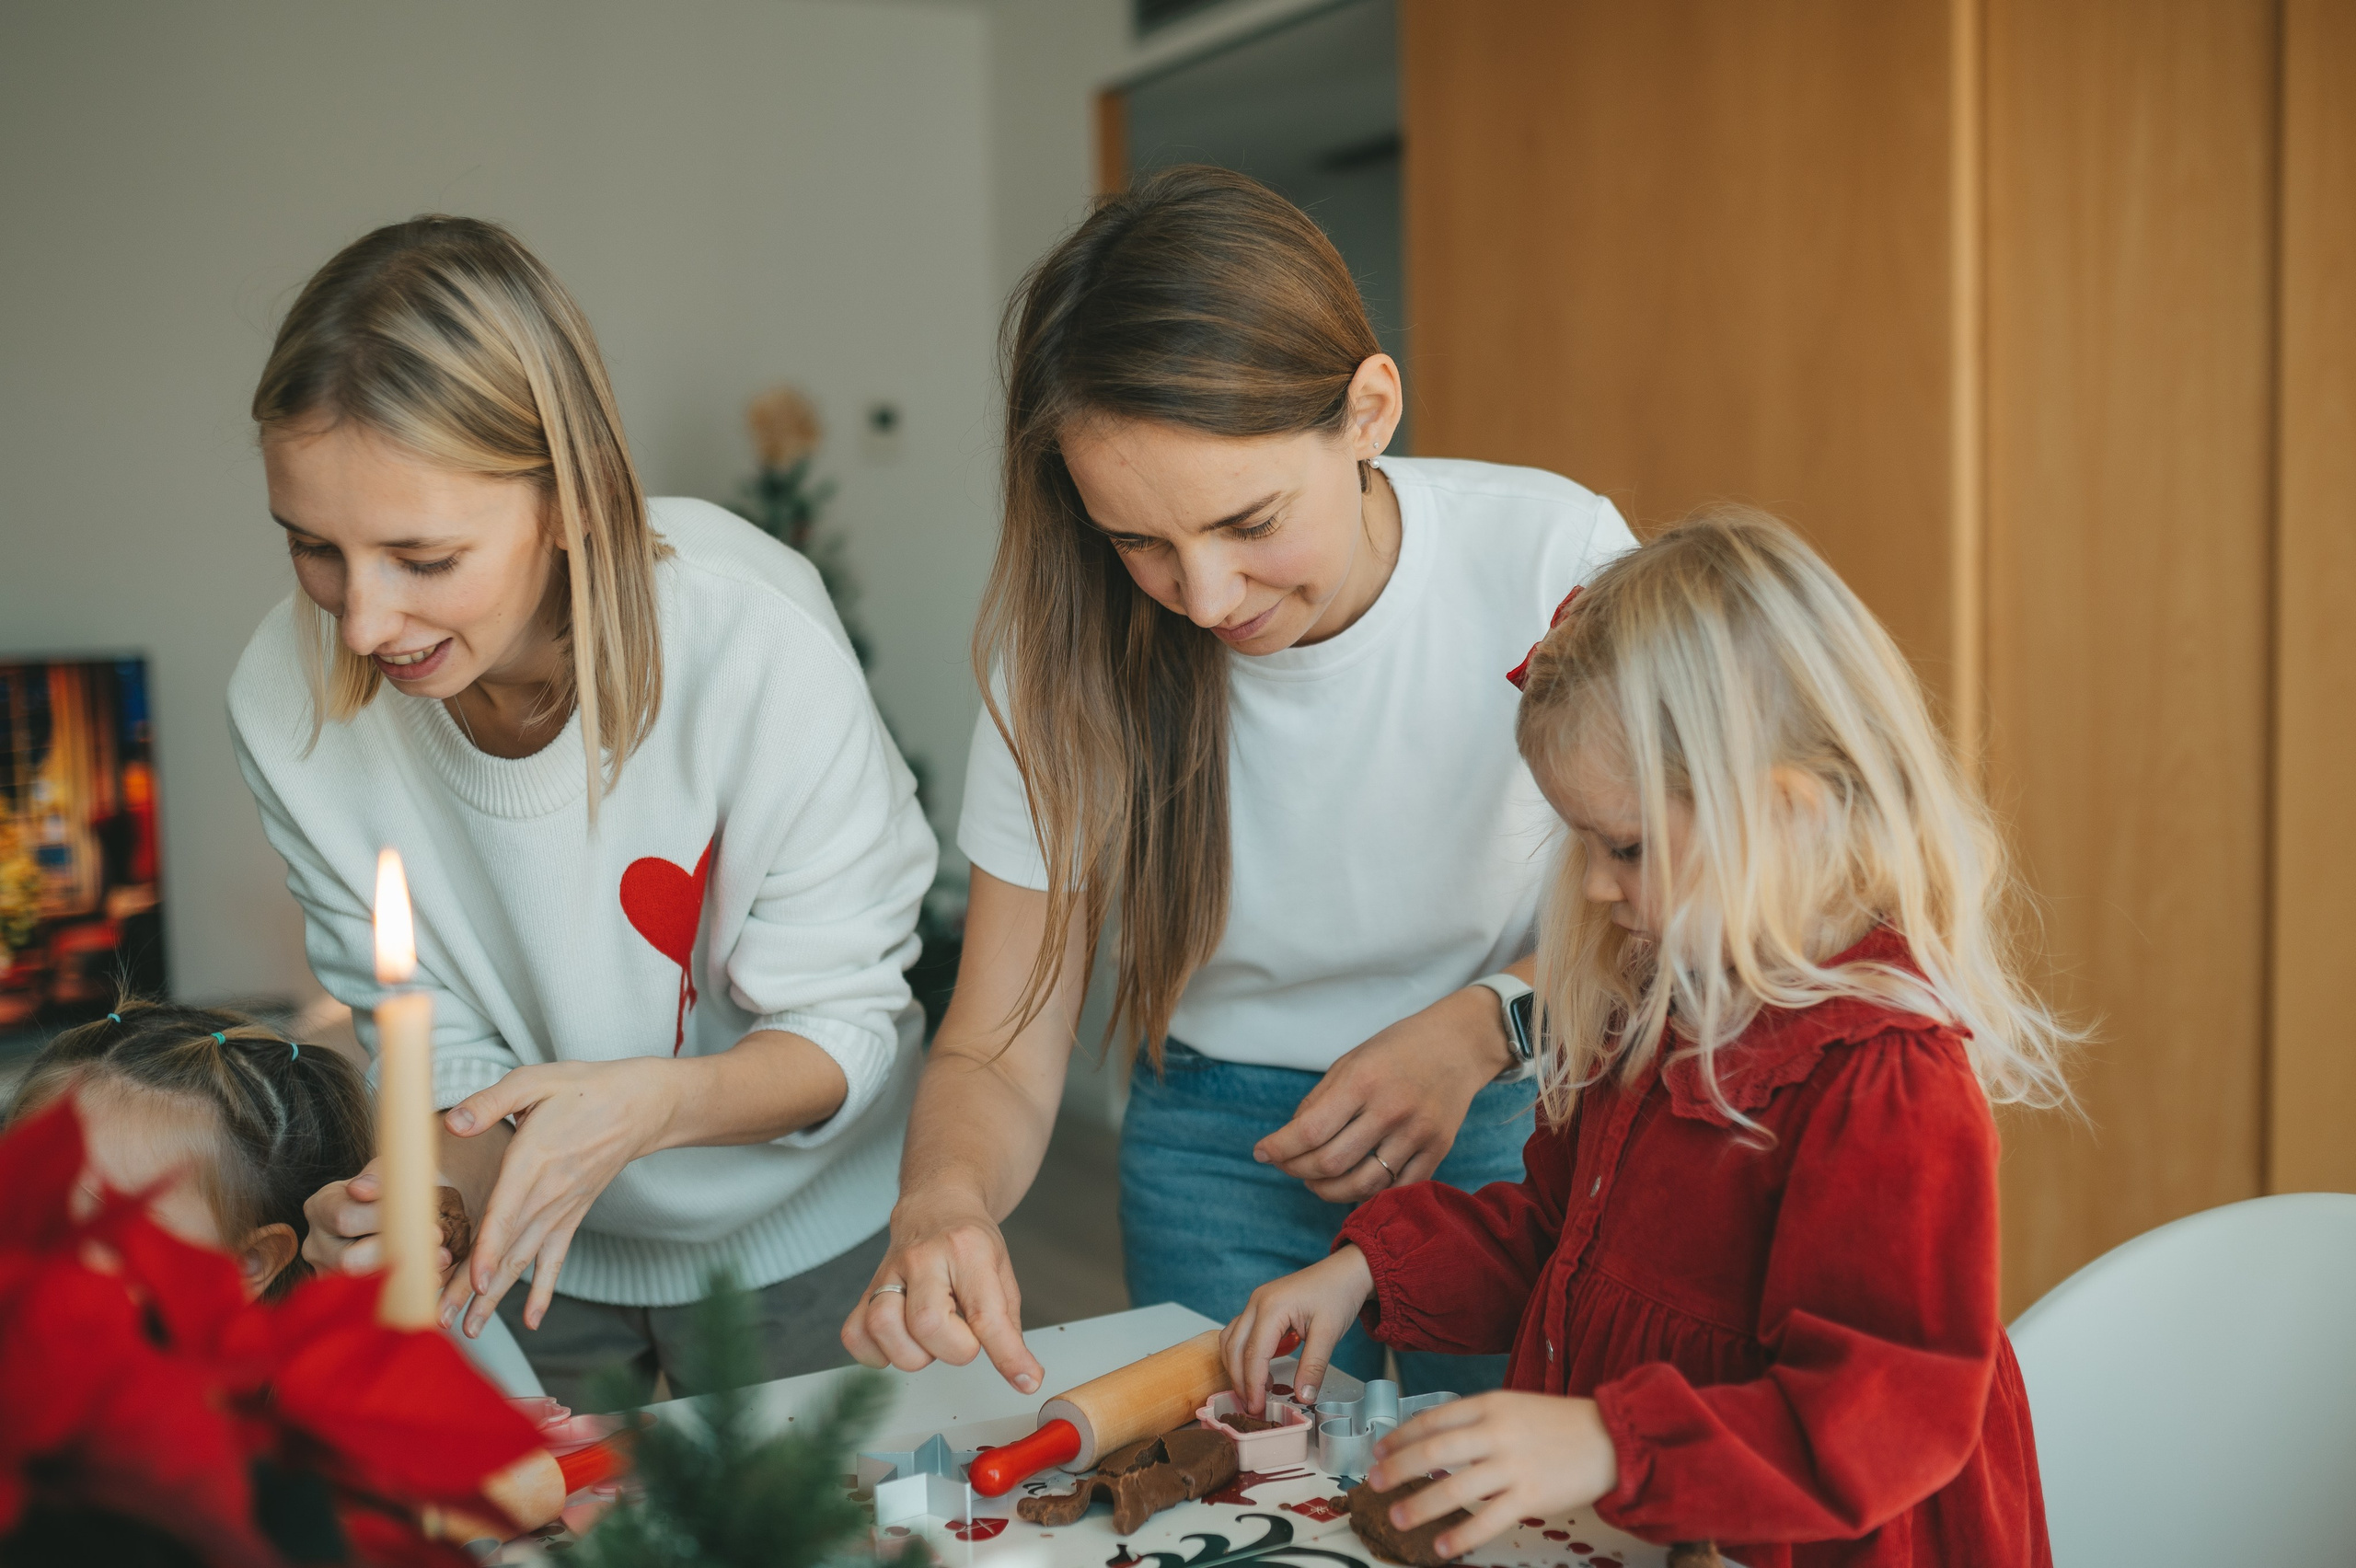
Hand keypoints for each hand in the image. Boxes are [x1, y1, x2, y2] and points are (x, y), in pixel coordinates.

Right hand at [300, 1158, 455, 1280]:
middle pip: (350, 1260)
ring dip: (408, 1273)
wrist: (392, 1210)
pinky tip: (432, 1276)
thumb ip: (378, 1177)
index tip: (422, 1217)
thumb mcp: (388, 1171)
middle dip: (398, 1252)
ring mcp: (327, 1272)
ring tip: (442, 1257)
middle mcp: (317, 1243)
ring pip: (363, 1284)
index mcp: (321, 1207)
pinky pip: (374, 1299)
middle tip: (438, 1239)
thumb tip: (361, 1189)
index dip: (384, 1220)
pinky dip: (407, 1288)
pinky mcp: (345, 1294)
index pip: (345, 1219)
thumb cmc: (391, 1189)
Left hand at [438, 1057, 679, 1336]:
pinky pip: (557, 1259)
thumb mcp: (535, 1080)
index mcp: (533, 1159)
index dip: (487, 1248)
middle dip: (473, 1289)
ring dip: (496, 1297)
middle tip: (442, 1320)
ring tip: (470, 1329)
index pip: (506, 1212)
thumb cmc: (583, 1088)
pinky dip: (544, 1291)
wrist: (639, 1106)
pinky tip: (531, 1321)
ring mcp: (562, 1209)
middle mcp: (547, 1193)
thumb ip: (491, 1102)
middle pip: (506, 1247)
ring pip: (524, 1260)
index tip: (472, 1282)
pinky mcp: (572, 1215)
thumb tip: (453, 1122)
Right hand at [842, 1193, 1042, 1392]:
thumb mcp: (1001, 1273)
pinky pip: (855, 1334)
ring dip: (911, 1352)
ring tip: (930, 1339)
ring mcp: (889, 1271)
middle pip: (926, 1323)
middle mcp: (923, 1258)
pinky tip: (900, 1342)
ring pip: (883, 1326)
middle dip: (952, 1349)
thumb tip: (1024, 1377)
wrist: (935, 1204)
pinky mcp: (866, 1289)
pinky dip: (876, 1353)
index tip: (1025, 1379)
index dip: (1006, 1354)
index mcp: (967, 1250)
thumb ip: (1008, 1326)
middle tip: (963, 1338)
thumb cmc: (969, 1242)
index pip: (985, 1313)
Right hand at [1219, 1245, 1372, 1413]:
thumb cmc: (1338, 1294)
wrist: (1344, 1272)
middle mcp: (1256, 1303)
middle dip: (1240, 1381)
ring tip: (1256, 1391)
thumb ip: (1313, 1366)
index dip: (1252, 1385)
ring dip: (1237, 1368)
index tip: (1258, 1409)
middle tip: (1253, 1407)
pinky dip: (1242, 1355)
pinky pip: (1239, 1333)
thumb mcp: (1329, 1333)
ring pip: (1230, 1341)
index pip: (1253, 1354)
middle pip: (1234, 1349)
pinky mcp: (1259, 1307)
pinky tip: (1260, 1371)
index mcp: (1272, 1307)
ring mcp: (1255, 1303)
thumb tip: (1303, 1397)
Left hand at [1254, 988, 1509, 1202]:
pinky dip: (1367, 1194)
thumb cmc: (1397, 1049)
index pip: (1310, 1130)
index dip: (1280, 1148)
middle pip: (1331, 1163)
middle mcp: (1391, 1110)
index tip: (1262, 1153)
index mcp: (1363, 1080)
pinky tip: (1351, 1186)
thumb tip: (1290, 1140)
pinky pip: (1396, 1189)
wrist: (1459, 1044)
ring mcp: (1418, 1134)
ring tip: (1315, 1181)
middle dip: (1298, 1171)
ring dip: (1328, 1191)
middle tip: (1288, 1166)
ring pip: (1362, 1185)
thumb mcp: (1351, 1060)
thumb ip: (1319, 1100)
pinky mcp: (1438, 1151)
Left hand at [1367, 1391, 1619, 1559]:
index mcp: (1490, 1404)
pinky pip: (1488, 1519)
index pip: (1433, 1419)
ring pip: (1455, 1487)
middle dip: (1398, 1468)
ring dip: (1421, 1505)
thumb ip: (1478, 1420)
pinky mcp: (1531, 1495)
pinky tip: (1442, 1546)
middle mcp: (1497, 1432)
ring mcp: (1513, 1465)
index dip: (1401, 1436)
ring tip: (1398, 1518)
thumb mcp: (1514, 1406)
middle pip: (1435, 1451)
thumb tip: (1433, 1438)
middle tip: (1374, 1483)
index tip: (1379, 1451)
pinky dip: (1461, 1535)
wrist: (1612, 1437)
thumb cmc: (1559, 1423)